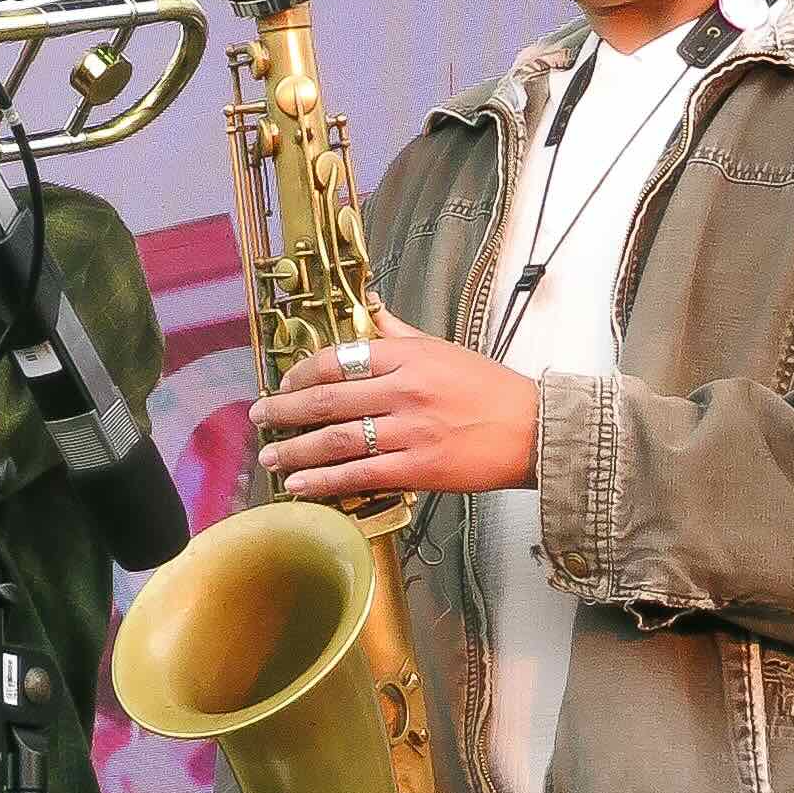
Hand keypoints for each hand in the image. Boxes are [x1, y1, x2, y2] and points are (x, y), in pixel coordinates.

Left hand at [254, 311, 540, 502]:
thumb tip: (369, 306)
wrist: (534, 430)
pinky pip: (360, 475)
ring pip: (336, 441)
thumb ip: (399, 333)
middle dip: (284, 410)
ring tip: (270, 457)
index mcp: (408, 357)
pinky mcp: (419, 468)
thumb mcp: (443, 349)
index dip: (301, 373)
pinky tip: (301, 486)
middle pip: (328, 400)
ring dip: (295, 450)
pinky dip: (325, 482)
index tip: (281, 383)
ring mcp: (410, 431)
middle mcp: (404, 390)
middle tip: (258, 418)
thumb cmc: (490, 389)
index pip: (338, 359)